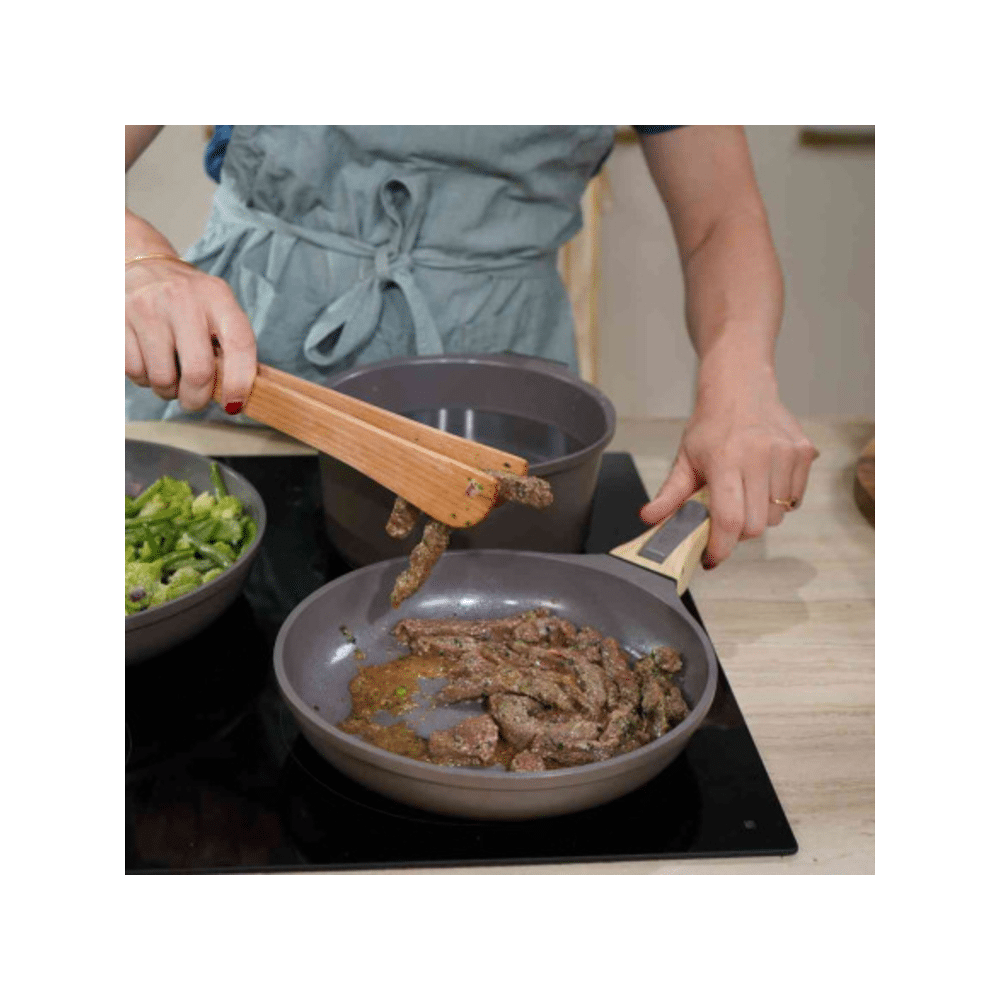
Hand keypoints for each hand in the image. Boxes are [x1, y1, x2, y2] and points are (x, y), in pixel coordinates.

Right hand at [125, 254, 256, 413]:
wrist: (140, 263)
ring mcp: (147, 308)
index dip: (240, 383)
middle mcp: (183, 299)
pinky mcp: (118, 319)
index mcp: (217, 297)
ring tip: (170, 376)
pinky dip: (143, 379)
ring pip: (162, 379)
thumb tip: (236, 395)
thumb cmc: (187, 298)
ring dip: (168, 391)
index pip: (240, 344)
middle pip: (198, 372)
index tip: (233, 404)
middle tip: (194, 400)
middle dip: (197, 399)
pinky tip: (149, 363)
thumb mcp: (216, 307)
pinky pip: (134, 371)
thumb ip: (229, 344)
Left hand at [639, 370, 817, 568]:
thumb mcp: (685, 459)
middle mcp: (759, 456)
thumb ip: (669, 495)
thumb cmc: (711, 427)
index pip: (730, 518)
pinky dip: (779, 502)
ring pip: (777, 516)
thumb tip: (649, 520)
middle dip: (738, 534)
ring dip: (760, 517)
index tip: (712, 558)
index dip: (722, 546)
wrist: (742, 387)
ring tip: (745, 495)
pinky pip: (794, 499)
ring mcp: (786, 454)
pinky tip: (763, 483)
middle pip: (756, 525)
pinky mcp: (805, 453)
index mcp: (726, 460)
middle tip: (726, 521)